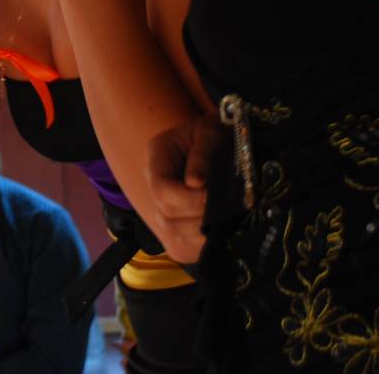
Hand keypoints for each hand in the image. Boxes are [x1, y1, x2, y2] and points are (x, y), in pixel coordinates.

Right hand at [146, 114, 219, 262]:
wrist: (220, 142)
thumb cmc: (217, 132)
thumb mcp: (212, 131)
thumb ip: (203, 153)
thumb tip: (195, 183)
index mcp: (158, 156)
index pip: (162, 189)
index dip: (187, 198)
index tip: (213, 195)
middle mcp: (153, 184)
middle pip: (166, 216)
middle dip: (199, 217)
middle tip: (225, 208)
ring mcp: (162, 206)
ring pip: (173, 234)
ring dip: (202, 232)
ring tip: (224, 218)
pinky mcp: (176, 227)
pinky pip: (182, 247)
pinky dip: (203, 245)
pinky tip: (219, 231)